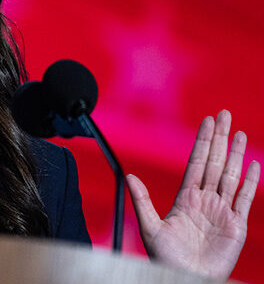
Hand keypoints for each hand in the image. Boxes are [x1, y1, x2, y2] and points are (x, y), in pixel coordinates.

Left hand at [127, 110, 259, 278]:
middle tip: (225, 115)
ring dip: (236, 154)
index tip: (208, 122)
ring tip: (240, 133)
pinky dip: (250, 182)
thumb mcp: (150, 227)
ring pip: (231, 175)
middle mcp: (205, 199)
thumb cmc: (166, 257)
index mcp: (185, 197)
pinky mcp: (236, 225)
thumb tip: (129, 176)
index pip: (196, 162)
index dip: (203, 141)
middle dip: (220, 138)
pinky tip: (253, 164)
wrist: (185, 278)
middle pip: (215, 162)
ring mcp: (222, 211)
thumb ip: (142, 200)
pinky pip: (245, 199)